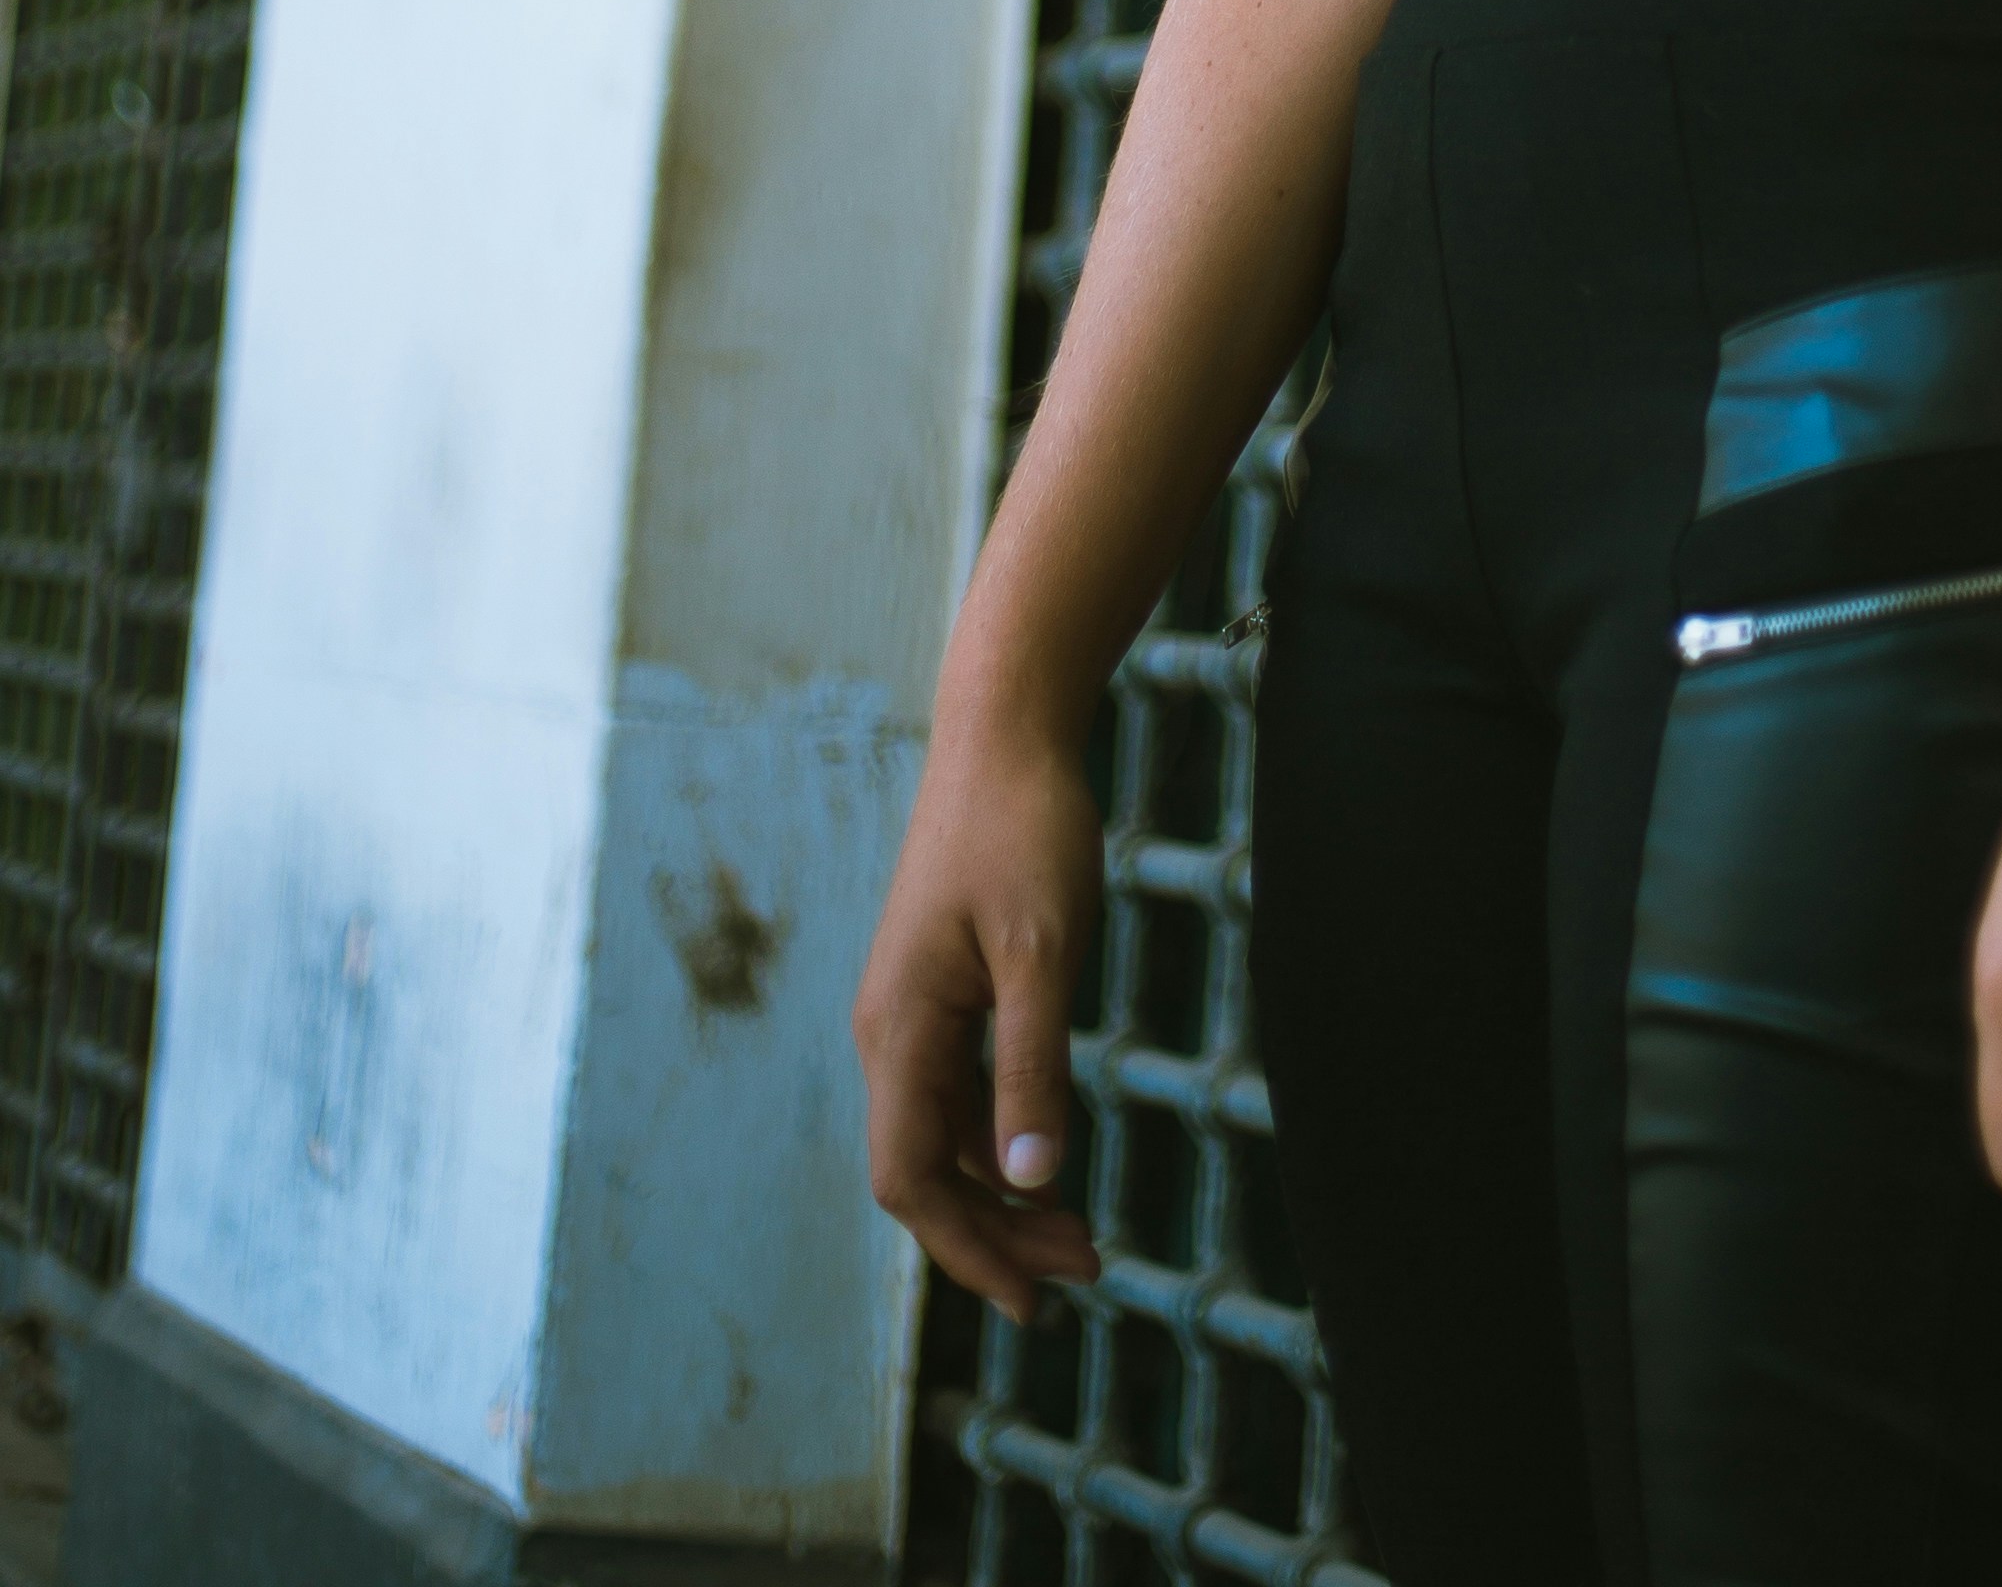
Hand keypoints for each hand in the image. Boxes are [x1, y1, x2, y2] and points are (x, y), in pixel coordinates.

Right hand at [854, 708, 1107, 1317]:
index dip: (968, 1250)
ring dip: (1002, 1193)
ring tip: (1078, 1235)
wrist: (1005, 732)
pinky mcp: (938, 991)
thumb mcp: (1044, 951)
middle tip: (1082, 1274)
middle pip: (925, 1172)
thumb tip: (1030, 1179)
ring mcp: (910, 1012)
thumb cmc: (1025, 828)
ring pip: (943, 1137)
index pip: (912, 1179)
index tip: (1033, 1299)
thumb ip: (1034, 1064)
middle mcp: (889, 1032)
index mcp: (899, 1029)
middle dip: (995, 1235)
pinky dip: (1000, 1139)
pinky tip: (1048, 1156)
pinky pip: (957, 1094)